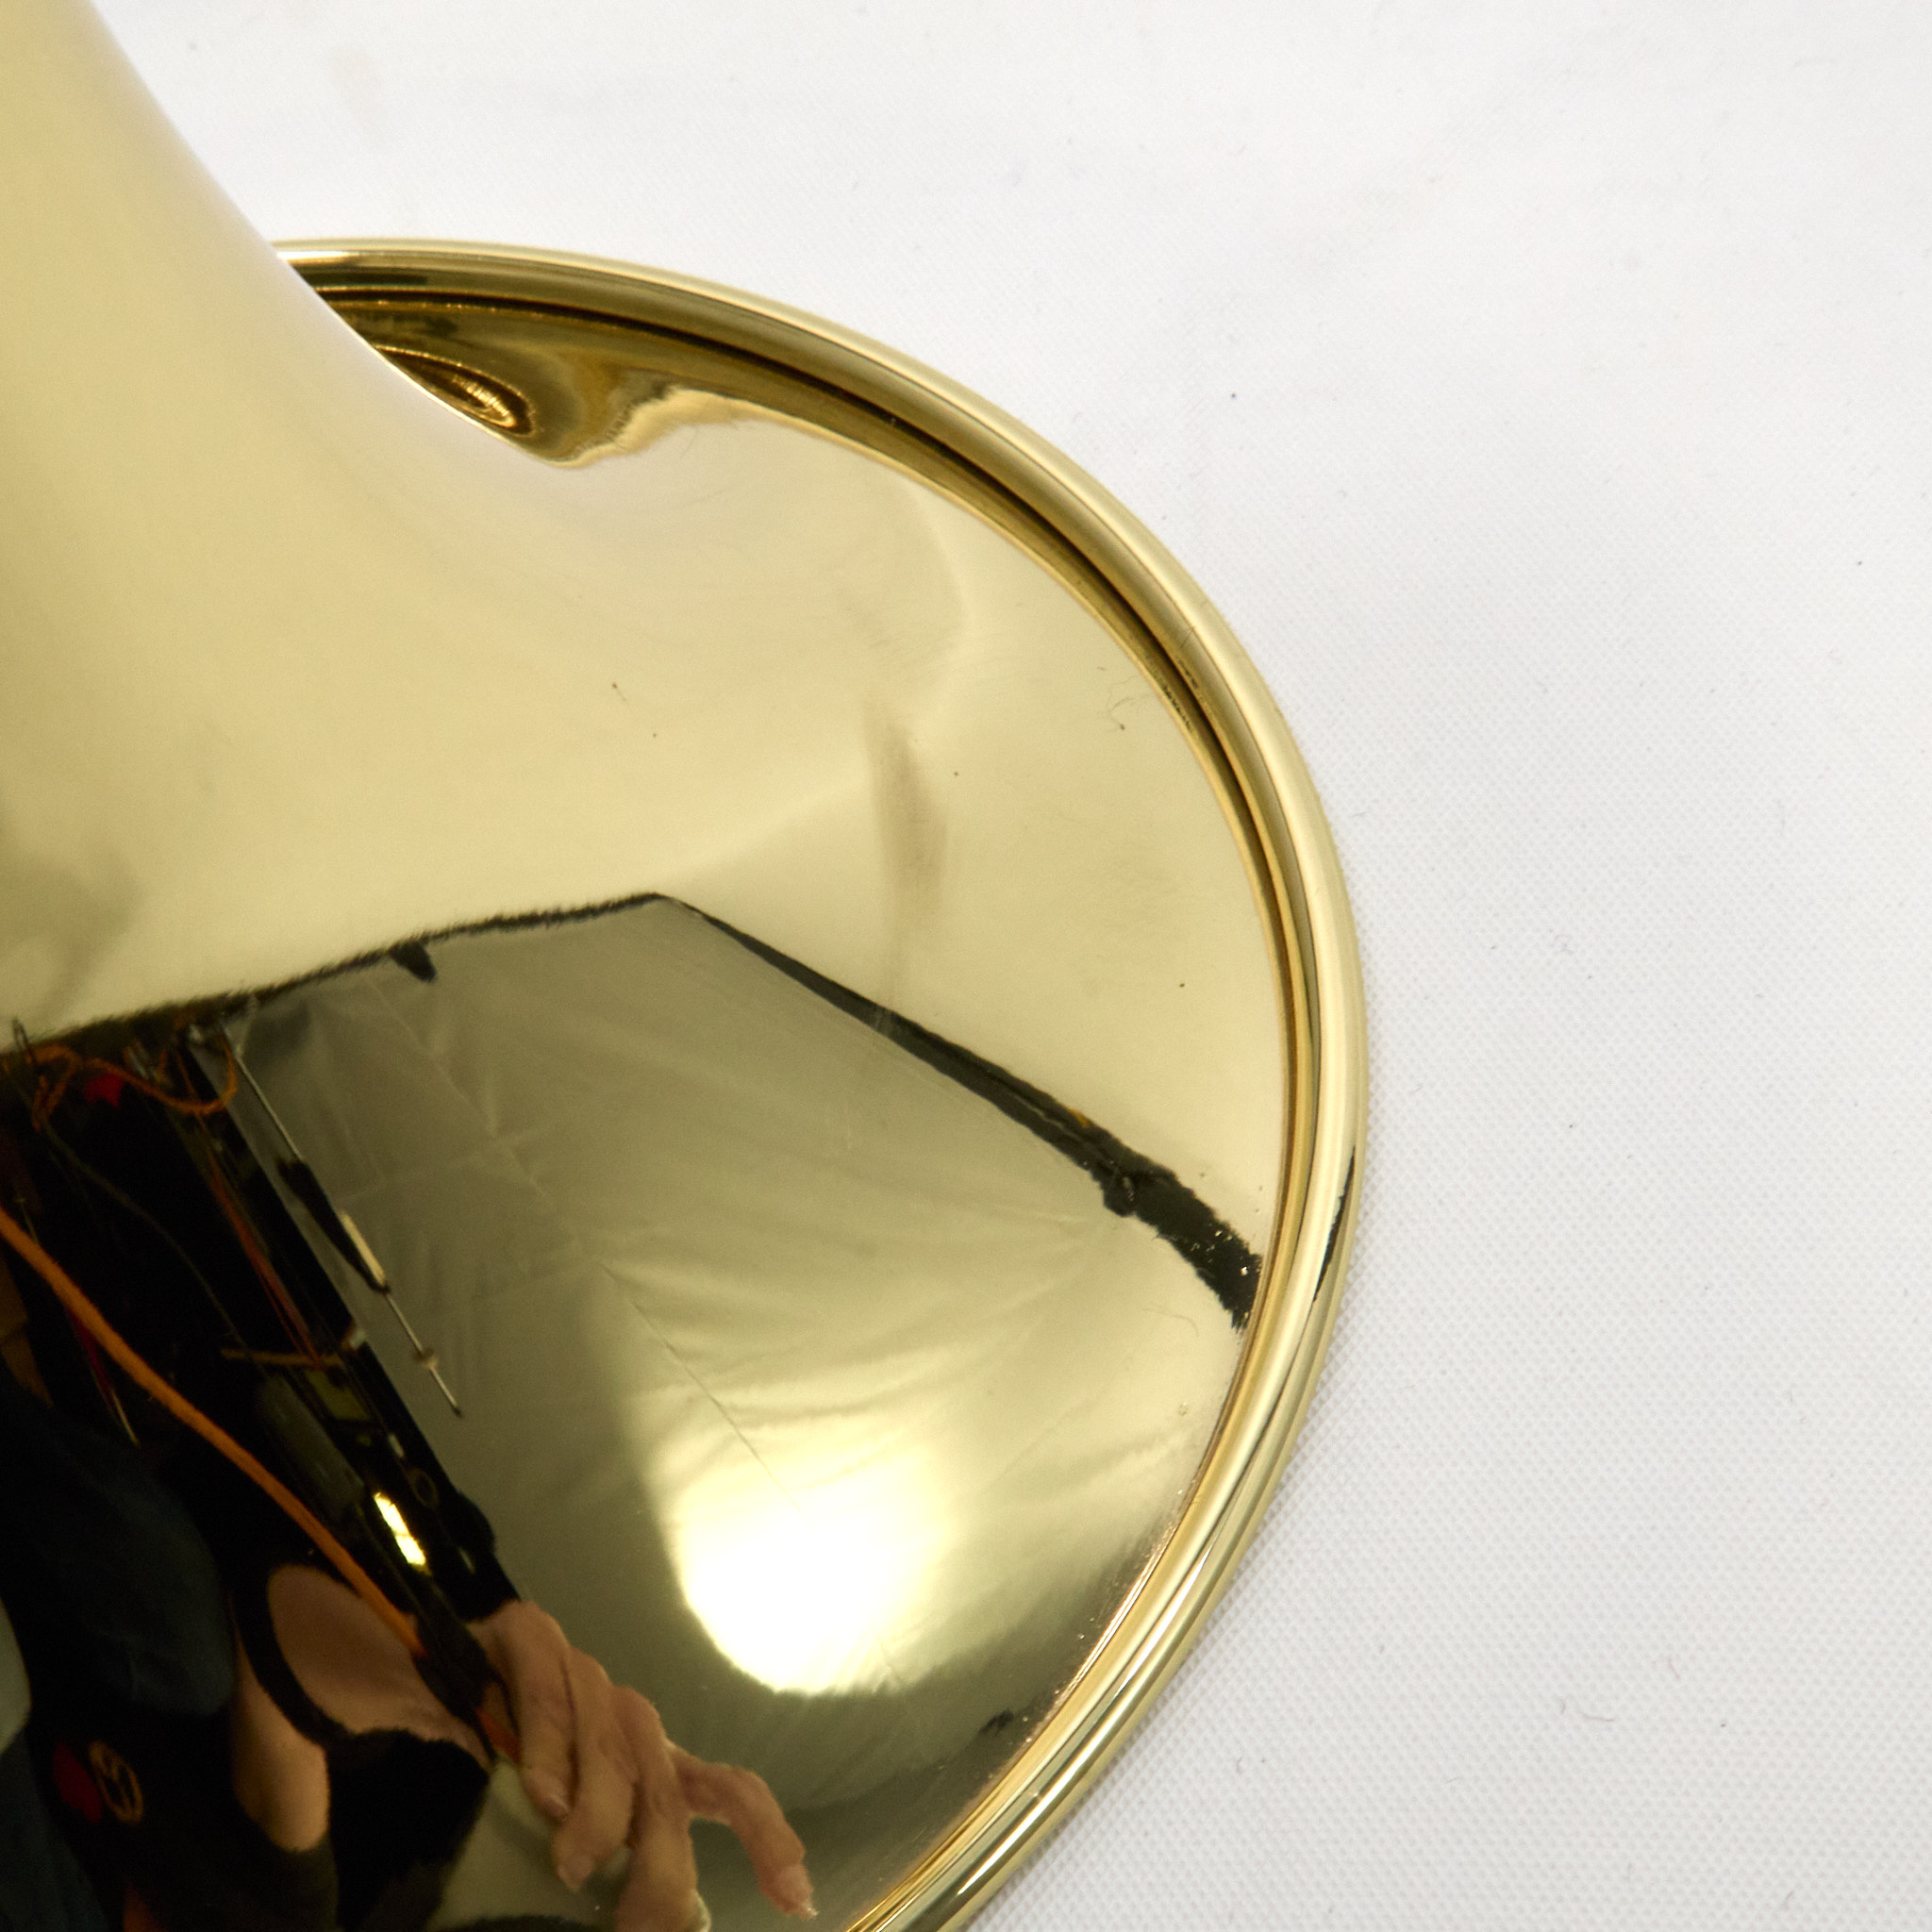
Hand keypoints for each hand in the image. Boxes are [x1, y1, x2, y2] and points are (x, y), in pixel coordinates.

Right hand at [472, 1599, 813, 1929]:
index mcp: (644, 1767)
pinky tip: (537, 1794)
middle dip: (659, 1863)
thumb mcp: (553, 1842)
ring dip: (600, 1814)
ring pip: (617, 1743)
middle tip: (632, 1919)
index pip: (728, 1792)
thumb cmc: (479, 1780)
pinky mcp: (527, 1638)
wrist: (399, 1693)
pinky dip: (550, 1749)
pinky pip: (551, 1692)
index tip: (796, 1898)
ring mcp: (579, 1673)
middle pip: (669, 1785)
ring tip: (572, 1865)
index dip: (768, 1839)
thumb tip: (657, 1926)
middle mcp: (624, 1718)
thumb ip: (604, 1873)